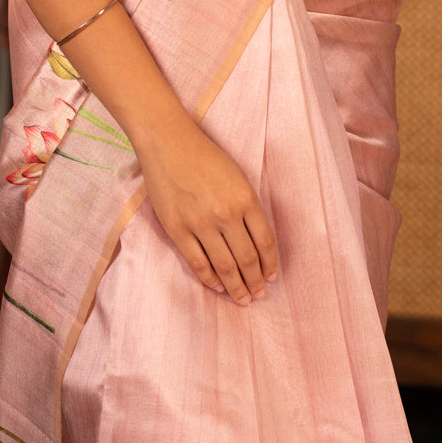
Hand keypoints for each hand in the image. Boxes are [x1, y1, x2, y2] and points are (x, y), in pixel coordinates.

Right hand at [137, 119, 278, 306]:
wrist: (169, 144)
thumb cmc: (206, 156)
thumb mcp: (238, 176)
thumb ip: (248, 207)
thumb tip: (256, 241)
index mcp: (246, 199)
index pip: (265, 242)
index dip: (270, 264)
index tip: (272, 277)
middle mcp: (226, 214)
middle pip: (247, 259)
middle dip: (255, 281)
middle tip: (258, 295)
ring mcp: (200, 224)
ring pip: (224, 266)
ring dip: (236, 287)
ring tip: (242, 299)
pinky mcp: (178, 229)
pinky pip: (198, 262)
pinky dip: (210, 279)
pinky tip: (218, 286)